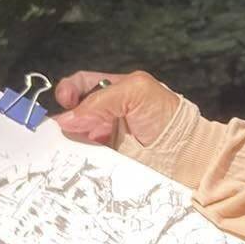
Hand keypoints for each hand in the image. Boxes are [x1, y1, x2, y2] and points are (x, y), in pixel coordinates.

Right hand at [53, 69, 181, 149]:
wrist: (185, 152)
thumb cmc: (168, 116)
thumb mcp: (137, 92)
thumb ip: (101, 100)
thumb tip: (68, 117)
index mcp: (114, 90)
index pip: (81, 84)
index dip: (68, 90)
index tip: (65, 100)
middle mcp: (106, 113)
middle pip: (73, 112)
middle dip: (64, 119)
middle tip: (59, 129)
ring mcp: (105, 137)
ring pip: (75, 136)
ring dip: (67, 139)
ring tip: (65, 145)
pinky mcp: (107, 159)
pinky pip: (85, 157)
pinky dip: (76, 157)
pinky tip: (74, 158)